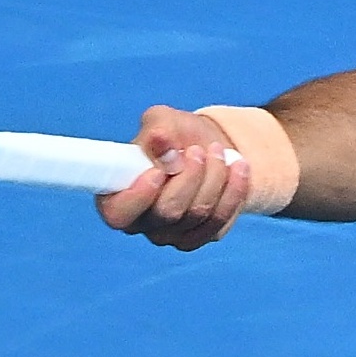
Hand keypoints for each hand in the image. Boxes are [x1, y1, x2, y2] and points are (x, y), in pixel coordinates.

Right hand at [99, 103, 252, 249]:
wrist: (207, 148)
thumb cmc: (175, 135)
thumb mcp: (162, 121)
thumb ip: (157, 130)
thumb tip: (162, 144)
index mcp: (117, 197)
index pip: (118, 214)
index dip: (138, 196)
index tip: (157, 171)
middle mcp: (142, 223)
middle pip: (168, 212)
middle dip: (189, 176)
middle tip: (198, 150)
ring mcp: (172, 234)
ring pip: (198, 214)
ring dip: (214, 177)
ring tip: (217, 151)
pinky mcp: (202, 235)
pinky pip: (220, 220)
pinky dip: (233, 191)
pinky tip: (238, 168)